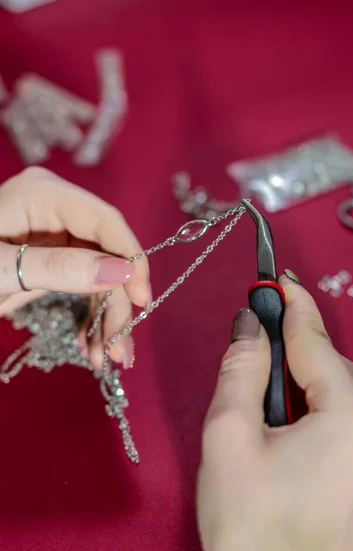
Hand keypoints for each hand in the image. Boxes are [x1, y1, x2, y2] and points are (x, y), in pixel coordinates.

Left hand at [0, 167, 149, 369]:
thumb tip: (123, 272)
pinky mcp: (56, 257)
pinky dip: (90, 314)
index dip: (131, 259)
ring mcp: (58, 234)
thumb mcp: (2, 270)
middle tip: (117, 349)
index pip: (105, 221)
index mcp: (44, 194)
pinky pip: (86, 283)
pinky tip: (89, 343)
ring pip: (102, 273)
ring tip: (104, 357)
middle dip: (115, 302)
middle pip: (107, 253)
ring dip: (106, 316)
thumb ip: (60, 268)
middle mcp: (58, 209)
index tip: (141, 301)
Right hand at [197, 275, 352, 550]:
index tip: (275, 278)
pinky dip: (313, 414)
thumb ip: (242, 368)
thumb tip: (250, 325)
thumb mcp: (229, 434)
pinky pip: (343, 428)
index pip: (314, 339)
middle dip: (290, 349)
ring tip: (260, 398)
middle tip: (254, 336)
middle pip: (327, 367)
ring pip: (335, 398)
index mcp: (350, 413)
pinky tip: (284, 432)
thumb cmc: (251, 524)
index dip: (290, 304)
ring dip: (299, 385)